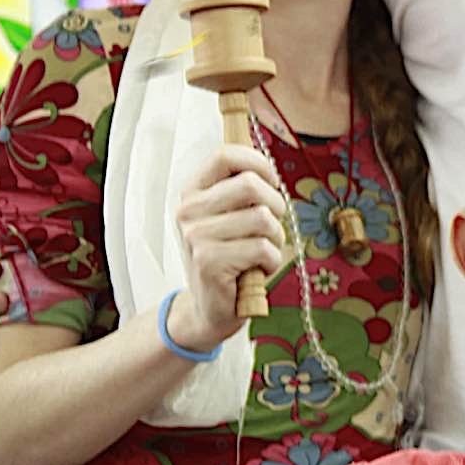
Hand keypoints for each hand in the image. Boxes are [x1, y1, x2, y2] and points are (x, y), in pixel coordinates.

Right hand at [169, 146, 285, 352]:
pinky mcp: (209, 261)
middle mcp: (188, 210)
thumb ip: (243, 191)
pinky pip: (263, 248)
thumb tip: (267, 165)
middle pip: (250, 184)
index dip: (258, 163)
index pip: (224, 155)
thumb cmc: (230, 258)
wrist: (209, 309)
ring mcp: (196, 235)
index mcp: (192, 192)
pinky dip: (272, 261)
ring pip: (262, 219)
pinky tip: (257, 270)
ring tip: (263, 253)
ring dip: (276, 239)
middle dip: (276, 205)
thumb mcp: (232, 218)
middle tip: (272, 227)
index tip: (271, 181)